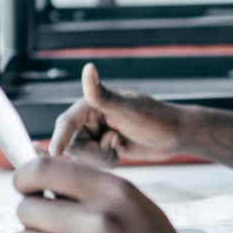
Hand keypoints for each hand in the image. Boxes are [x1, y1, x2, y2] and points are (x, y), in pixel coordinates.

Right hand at [49, 63, 183, 167]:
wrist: (177, 135)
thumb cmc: (156, 118)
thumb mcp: (129, 108)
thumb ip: (103, 95)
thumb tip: (88, 68)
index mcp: (91, 103)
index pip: (66, 123)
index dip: (58, 138)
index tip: (54, 154)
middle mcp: (91, 117)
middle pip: (72, 144)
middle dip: (92, 151)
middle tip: (115, 145)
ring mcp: (97, 133)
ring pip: (82, 156)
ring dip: (101, 157)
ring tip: (120, 146)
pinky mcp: (105, 147)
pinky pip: (94, 163)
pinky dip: (108, 161)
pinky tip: (122, 151)